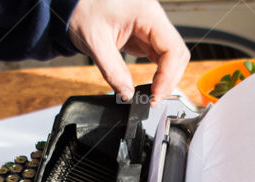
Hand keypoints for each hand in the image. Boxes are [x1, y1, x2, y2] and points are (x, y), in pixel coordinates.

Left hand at [68, 0, 188, 103]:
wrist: (76, 3)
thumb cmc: (84, 10)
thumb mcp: (95, 42)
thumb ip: (112, 70)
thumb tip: (127, 94)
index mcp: (147, 14)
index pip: (172, 48)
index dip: (168, 75)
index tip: (155, 94)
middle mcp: (154, 19)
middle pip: (178, 54)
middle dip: (169, 80)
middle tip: (153, 99)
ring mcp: (152, 27)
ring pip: (172, 57)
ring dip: (166, 78)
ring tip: (152, 95)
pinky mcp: (147, 36)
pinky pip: (161, 56)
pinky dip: (159, 73)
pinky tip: (151, 85)